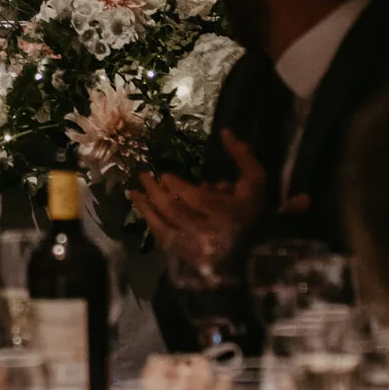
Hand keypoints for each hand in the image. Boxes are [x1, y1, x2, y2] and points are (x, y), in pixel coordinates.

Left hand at [129, 132, 304, 266]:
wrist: (253, 253)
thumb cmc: (251, 212)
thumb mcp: (254, 181)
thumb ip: (242, 156)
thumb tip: (225, 131)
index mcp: (228, 215)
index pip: (197, 199)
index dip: (178, 186)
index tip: (165, 175)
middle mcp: (210, 234)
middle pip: (176, 212)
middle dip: (155, 192)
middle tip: (143, 175)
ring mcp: (196, 249)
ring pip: (164, 228)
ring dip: (146, 209)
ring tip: (133, 193)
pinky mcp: (187, 258)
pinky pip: (164, 240)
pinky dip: (151, 224)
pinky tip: (143, 211)